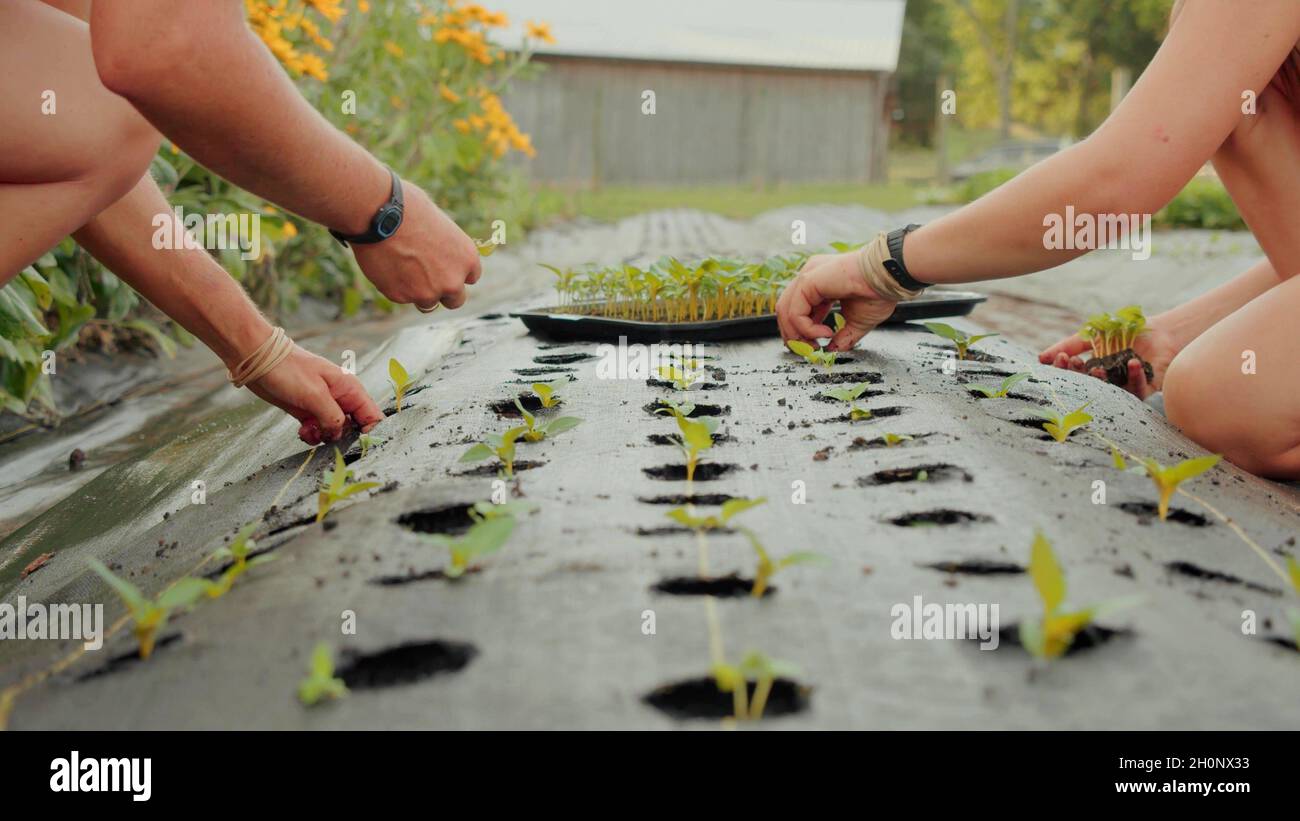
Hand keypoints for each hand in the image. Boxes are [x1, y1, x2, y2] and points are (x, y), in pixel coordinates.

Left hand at [245, 345, 384, 444]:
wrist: (257, 360)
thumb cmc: (288, 369)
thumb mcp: (314, 394)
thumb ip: (333, 417)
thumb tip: (338, 435)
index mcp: (350, 389)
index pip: (373, 416)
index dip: (368, 432)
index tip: (354, 443)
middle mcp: (340, 398)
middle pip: (354, 427)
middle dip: (342, 437)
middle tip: (326, 436)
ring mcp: (324, 405)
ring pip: (334, 431)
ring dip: (324, 437)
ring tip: (309, 431)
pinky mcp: (308, 411)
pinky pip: (318, 430)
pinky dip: (312, 435)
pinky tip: (302, 431)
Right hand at [350, 181, 481, 310]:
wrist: (378, 215)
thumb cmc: (408, 207)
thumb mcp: (438, 222)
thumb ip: (444, 245)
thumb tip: (439, 250)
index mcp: (467, 258)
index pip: (471, 277)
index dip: (457, 272)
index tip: (445, 268)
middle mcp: (452, 280)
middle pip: (455, 300)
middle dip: (443, 291)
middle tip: (427, 279)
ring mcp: (427, 292)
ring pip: (427, 303)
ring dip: (418, 291)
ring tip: (402, 268)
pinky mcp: (402, 297)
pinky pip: (402, 296)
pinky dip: (395, 286)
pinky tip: (386, 265)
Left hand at [776, 252, 897, 350]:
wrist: (889, 278)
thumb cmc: (879, 292)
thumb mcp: (858, 322)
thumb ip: (843, 336)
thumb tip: (832, 351)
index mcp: (820, 282)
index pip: (797, 308)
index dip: (801, 331)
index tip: (814, 347)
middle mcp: (811, 276)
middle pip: (785, 309)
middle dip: (794, 335)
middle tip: (809, 351)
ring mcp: (808, 276)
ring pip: (785, 310)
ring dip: (796, 334)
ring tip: (815, 346)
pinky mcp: (808, 280)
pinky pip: (795, 311)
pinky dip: (806, 328)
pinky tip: (826, 333)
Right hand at [1038, 321, 1179, 399]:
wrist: (1161, 331)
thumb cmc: (1126, 332)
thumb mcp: (1092, 335)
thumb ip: (1069, 345)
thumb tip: (1041, 359)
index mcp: (1094, 371)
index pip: (1075, 374)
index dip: (1066, 369)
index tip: (1062, 358)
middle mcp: (1108, 382)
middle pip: (1089, 385)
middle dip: (1079, 376)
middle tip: (1074, 364)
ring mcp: (1126, 387)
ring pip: (1111, 392)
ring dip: (1103, 381)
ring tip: (1098, 369)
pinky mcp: (1147, 388)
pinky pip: (1138, 389)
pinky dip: (1134, 377)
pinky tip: (1131, 362)